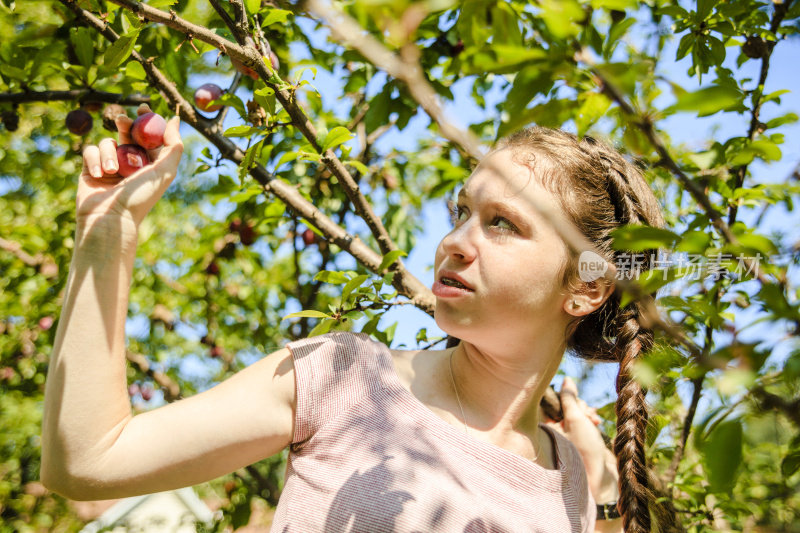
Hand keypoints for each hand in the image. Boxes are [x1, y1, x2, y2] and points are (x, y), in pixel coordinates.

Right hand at [77, 104, 182, 228]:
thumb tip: (175, 120)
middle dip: (126, 124)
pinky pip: (91, 151)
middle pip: (128, 133)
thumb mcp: (164, 171)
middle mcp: (131, 164)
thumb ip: (173, 146)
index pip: (150, 136)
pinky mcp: (90, 169)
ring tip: (112, 171)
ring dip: (110, 153)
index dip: (147, 120)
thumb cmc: (140, 197)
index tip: (144, 107)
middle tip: (123, 120)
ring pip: (109, 142)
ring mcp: (110, 166)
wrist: (110, 219)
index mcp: (151, 164)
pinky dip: (94, 160)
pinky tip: (98, 175)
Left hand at [543, 377, 618, 503]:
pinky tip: (597, 423)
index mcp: (546, 425)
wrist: (601, 477)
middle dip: (579, 405)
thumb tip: (566, 379)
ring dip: (586, 412)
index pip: (551, 400)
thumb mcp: (576, 418)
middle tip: (587, 414)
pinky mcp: (578, 436)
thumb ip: (570, 397)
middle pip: (565, 404)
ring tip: (594, 421)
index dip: (564, 396)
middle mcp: (553, 428)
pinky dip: (590, 419)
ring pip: (575, 411)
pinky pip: (582, 419)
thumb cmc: (585, 450)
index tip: (574, 399)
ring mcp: (566, 433)